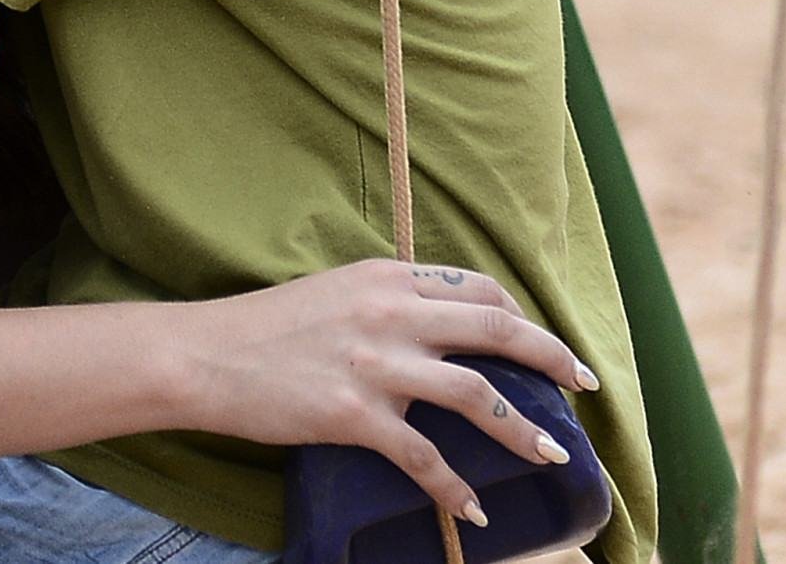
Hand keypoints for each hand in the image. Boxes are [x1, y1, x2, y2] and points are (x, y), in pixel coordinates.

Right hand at [181, 259, 597, 527]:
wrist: (202, 355)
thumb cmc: (259, 327)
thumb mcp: (329, 292)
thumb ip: (382, 299)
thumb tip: (428, 323)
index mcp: (383, 276)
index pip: (476, 289)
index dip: (519, 316)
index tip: (540, 344)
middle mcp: (387, 313)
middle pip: (496, 330)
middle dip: (552, 359)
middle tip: (583, 384)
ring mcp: (374, 365)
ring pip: (477, 395)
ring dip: (524, 431)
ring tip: (552, 455)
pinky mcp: (354, 414)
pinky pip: (424, 458)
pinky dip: (457, 488)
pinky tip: (475, 508)